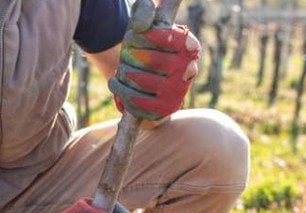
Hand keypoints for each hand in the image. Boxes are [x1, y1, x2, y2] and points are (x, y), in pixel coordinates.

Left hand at [109, 0, 200, 120]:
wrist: (148, 79)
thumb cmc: (146, 45)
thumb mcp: (147, 21)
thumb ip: (144, 11)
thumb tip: (140, 27)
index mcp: (189, 45)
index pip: (164, 36)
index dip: (140, 36)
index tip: (132, 36)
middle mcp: (189, 69)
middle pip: (149, 59)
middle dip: (129, 55)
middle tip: (126, 55)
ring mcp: (178, 92)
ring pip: (139, 80)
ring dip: (123, 72)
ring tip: (122, 69)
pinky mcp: (165, 109)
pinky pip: (136, 101)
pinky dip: (120, 90)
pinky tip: (116, 83)